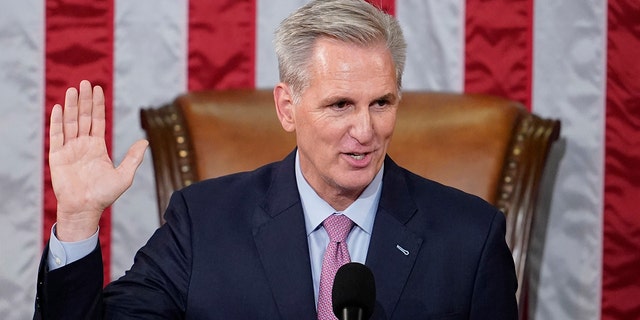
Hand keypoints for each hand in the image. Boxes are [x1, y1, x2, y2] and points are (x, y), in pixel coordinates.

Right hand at [49, 80, 147, 240]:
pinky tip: (59, 108)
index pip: (97, 121)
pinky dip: (57, 122)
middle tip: (85, 83)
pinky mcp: (57, 156)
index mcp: (97, 147)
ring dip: (71, 106)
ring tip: (73, 90)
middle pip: (83, 117)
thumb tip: (145, 141)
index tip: (98, 89)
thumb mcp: (124, 175)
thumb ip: (133, 158)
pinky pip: (56, 136)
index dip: (97, 105)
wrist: (85, 208)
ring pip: (70, 123)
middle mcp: (83, 145)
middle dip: (84, 100)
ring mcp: (69, 149)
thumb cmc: (104, 195)